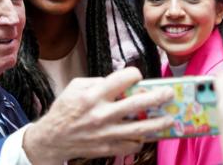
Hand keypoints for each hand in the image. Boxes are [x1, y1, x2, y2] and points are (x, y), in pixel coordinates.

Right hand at [23, 67, 173, 164]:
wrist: (52, 139)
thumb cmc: (65, 110)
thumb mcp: (75, 86)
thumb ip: (98, 81)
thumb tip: (120, 82)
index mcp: (94, 94)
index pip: (124, 79)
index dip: (134, 75)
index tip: (136, 77)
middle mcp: (102, 113)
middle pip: (138, 103)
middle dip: (158, 97)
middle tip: (169, 93)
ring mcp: (107, 133)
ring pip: (140, 127)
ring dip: (158, 122)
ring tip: (169, 117)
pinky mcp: (108, 147)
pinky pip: (132, 144)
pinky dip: (141, 139)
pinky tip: (145, 134)